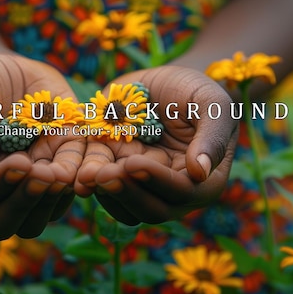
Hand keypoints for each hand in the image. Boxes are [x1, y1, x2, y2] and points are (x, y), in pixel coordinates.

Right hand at [0, 52, 84, 239]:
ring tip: (60, 174)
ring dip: (50, 200)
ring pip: (37, 218)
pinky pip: (67, 191)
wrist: (6, 68)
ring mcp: (24, 185)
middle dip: (24, 204)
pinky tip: (79, 167)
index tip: (18, 162)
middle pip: (3, 225)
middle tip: (41, 175)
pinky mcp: (55, 169)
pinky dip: (75, 183)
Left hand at [75, 66, 237, 224]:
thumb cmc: (196, 93)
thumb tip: (200, 172)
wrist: (163, 84)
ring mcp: (144, 186)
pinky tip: (80, 172)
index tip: (133, 163)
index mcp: (204, 181)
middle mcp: (174, 192)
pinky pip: (105, 192)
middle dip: (126, 193)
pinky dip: (92, 184)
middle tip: (103, 174)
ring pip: (125, 208)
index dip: (157, 181)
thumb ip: (212, 137)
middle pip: (152, 209)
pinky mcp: (119, 174)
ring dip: (105, 194)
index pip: (183, 192)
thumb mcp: (212, 105)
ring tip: (87, 174)